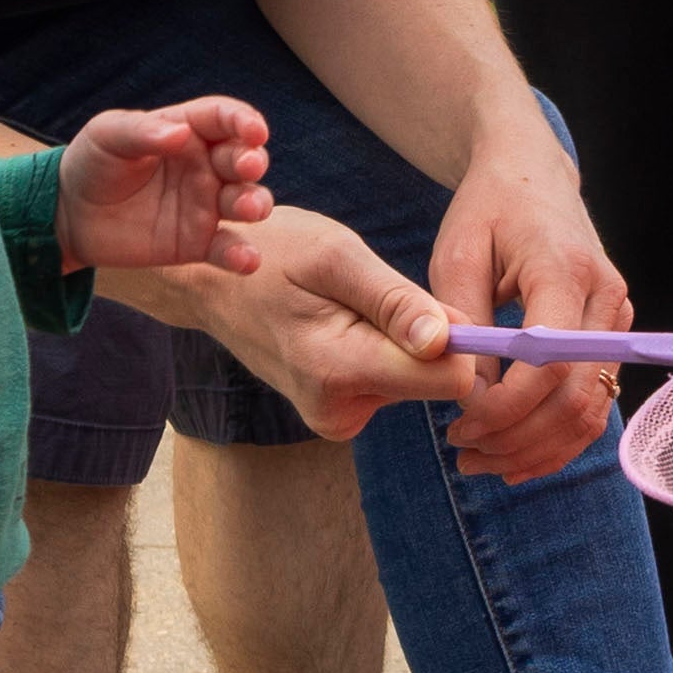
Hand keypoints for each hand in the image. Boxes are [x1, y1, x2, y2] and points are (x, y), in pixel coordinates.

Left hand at [57, 97, 273, 278]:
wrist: (69, 215)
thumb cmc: (92, 163)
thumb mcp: (106, 135)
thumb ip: (140, 132)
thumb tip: (181, 134)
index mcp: (187, 131)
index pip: (223, 118)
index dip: (243, 121)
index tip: (254, 131)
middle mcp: (205, 166)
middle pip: (242, 159)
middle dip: (252, 161)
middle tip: (248, 167)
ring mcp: (205, 206)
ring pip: (245, 201)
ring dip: (255, 203)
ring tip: (247, 209)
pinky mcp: (198, 243)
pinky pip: (227, 248)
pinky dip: (242, 255)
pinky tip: (245, 260)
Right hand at [194, 204, 478, 445]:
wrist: (212, 283)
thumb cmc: (273, 254)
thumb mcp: (337, 256)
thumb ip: (395, 302)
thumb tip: (446, 343)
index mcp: (340, 371)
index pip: (449, 380)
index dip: (459, 338)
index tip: (436, 302)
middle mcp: (340, 411)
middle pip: (435, 378)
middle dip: (423, 334)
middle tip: (373, 294)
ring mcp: (338, 417)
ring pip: (415, 377)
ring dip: (399, 338)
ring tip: (348, 306)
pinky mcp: (340, 413)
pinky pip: (393, 379)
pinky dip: (383, 348)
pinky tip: (344, 324)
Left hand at [421, 152, 628, 484]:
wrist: (533, 178)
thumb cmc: (488, 211)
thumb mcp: (458, 255)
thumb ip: (463, 322)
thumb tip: (467, 391)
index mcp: (566, 270)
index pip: (551, 361)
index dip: (507, 406)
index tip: (459, 421)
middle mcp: (606, 300)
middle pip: (575, 397)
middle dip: (516, 437)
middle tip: (461, 449)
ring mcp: (618, 322)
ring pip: (591, 411)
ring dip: (536, 449)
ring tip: (479, 459)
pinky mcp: (613, 339)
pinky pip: (594, 404)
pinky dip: (556, 440)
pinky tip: (512, 456)